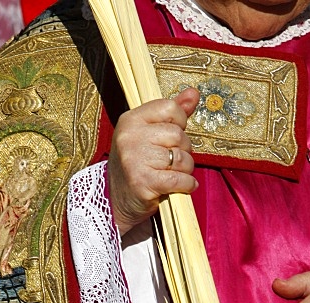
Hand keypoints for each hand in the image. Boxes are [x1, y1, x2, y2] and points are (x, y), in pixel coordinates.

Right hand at [108, 88, 199, 235]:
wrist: (116, 201)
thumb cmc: (137, 165)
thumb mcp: (148, 134)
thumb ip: (171, 114)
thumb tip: (193, 93)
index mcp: (130, 120)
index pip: (170, 108)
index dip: (180, 123)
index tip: (173, 138)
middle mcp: (130, 137)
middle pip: (178, 135)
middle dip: (184, 150)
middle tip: (174, 161)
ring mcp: (135, 160)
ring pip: (181, 158)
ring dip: (186, 169)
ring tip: (175, 174)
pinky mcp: (143, 182)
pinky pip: (179, 179)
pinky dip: (187, 185)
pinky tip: (184, 186)